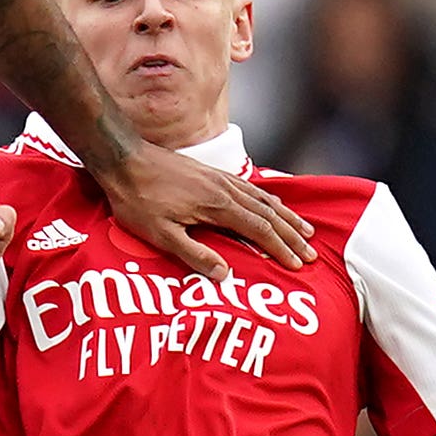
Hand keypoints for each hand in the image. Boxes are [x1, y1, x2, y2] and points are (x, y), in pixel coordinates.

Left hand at [101, 144, 316, 278]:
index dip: (280, 249)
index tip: (298, 264)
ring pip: (263, 199)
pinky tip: (273, 206)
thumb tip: (226, 275)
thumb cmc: (138, 201)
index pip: (259, 230)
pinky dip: (270, 200)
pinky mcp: (212, 174)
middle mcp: (226, 190)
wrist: (124, 159)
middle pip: (268, 214)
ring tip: (305, 230)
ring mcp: (220, 179)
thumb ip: (194, 255)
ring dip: (286, 216)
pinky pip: (252, 188)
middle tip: (311, 254)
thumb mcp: (161, 235)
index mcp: (217, 206)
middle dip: (292, 236)